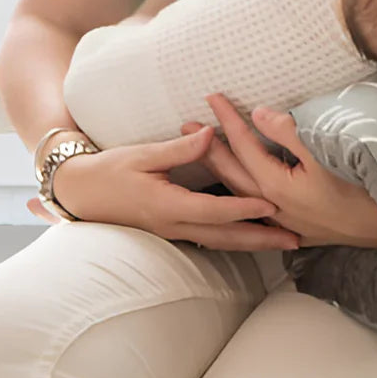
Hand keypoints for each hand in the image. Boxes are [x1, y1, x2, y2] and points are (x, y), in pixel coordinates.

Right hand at [25, 126, 300, 251]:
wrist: (80, 194)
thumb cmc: (110, 170)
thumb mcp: (143, 154)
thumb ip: (179, 148)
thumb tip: (209, 134)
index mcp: (167, 206)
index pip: (214, 210)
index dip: (244, 207)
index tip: (271, 204)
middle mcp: (174, 225)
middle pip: (226, 237)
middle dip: (262, 238)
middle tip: (295, 238)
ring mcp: (174, 232)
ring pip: (221, 243)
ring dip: (253, 243)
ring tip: (284, 242)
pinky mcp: (173, 231)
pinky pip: (210, 239)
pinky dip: (235, 240)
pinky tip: (252, 238)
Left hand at [181, 93, 376, 249]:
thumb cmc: (357, 189)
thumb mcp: (323, 155)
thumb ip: (288, 133)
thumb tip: (257, 113)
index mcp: (274, 185)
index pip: (243, 144)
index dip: (226, 119)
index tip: (211, 97)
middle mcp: (270, 205)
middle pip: (231, 171)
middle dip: (209, 145)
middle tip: (187, 124)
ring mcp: (279, 220)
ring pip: (238, 192)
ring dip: (219, 169)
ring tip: (204, 152)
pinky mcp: (291, 228)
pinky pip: (251, 210)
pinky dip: (236, 196)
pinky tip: (234, 193)